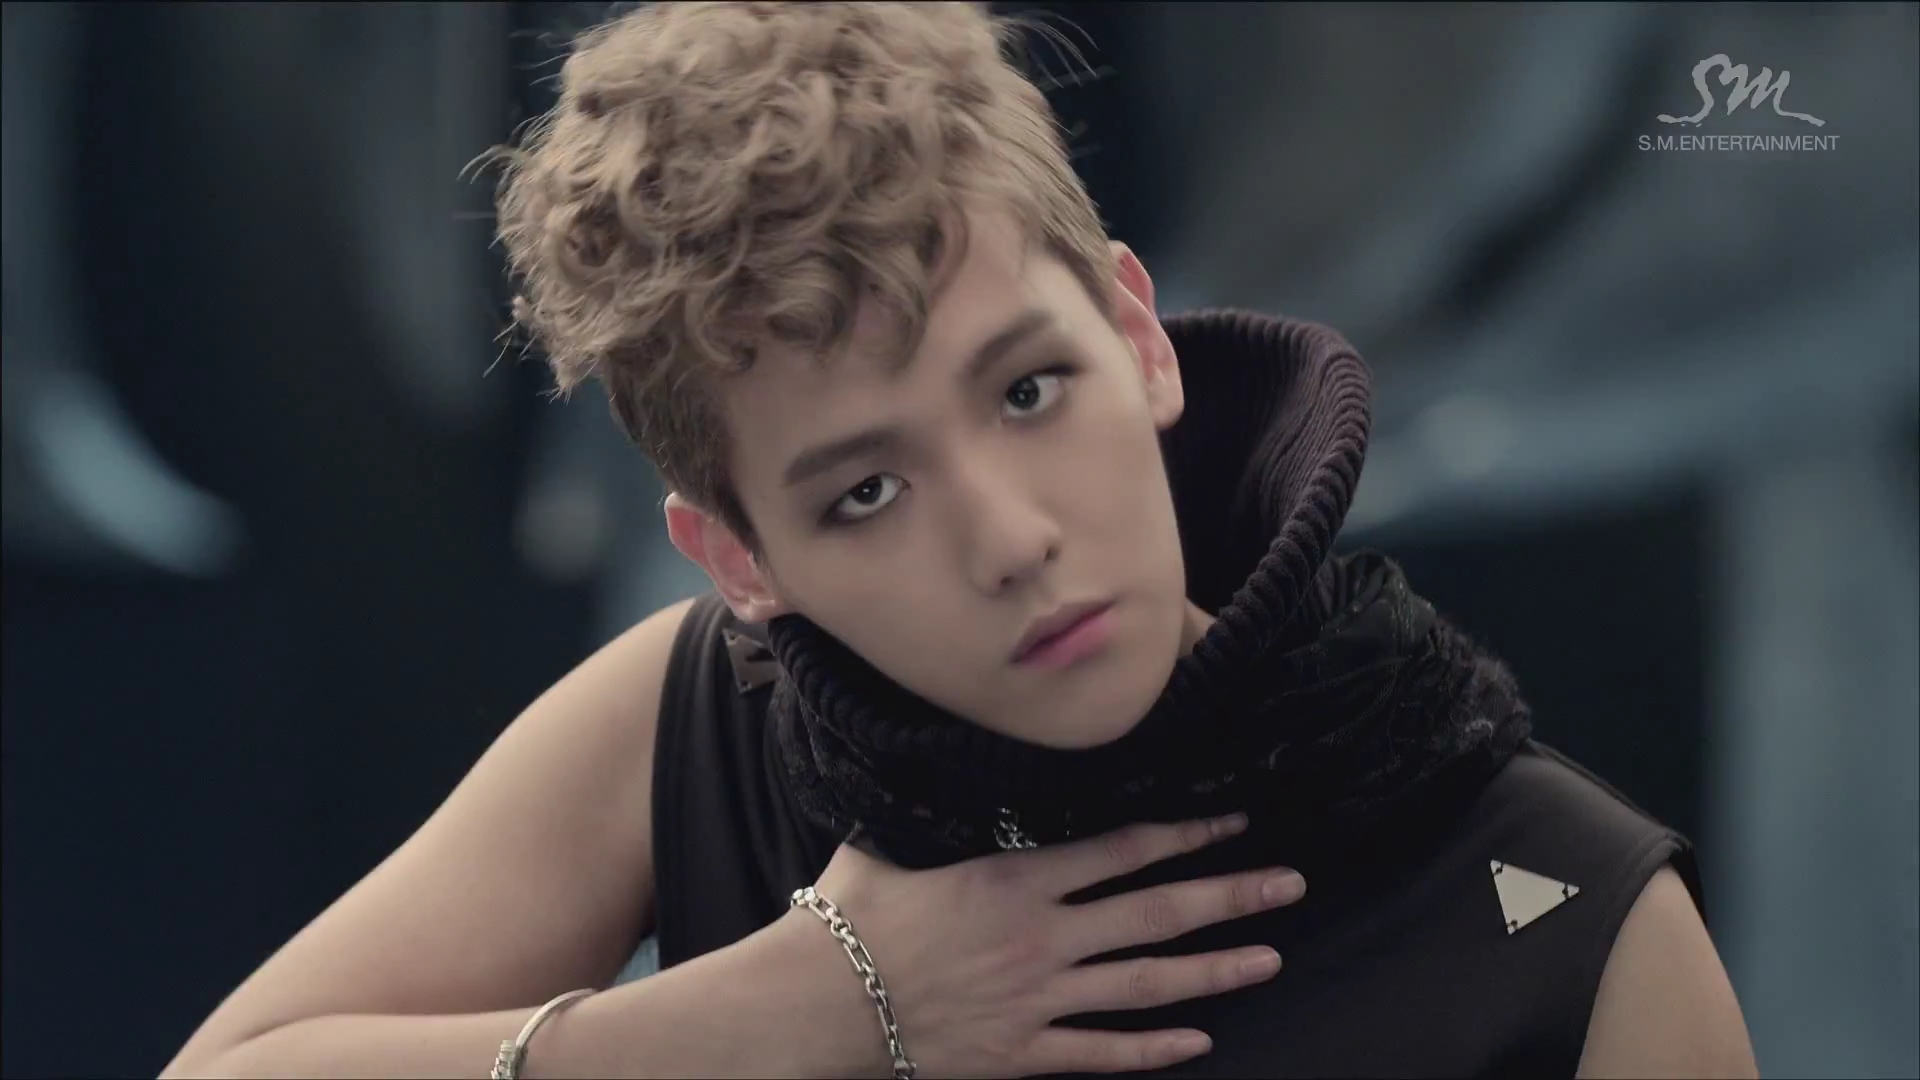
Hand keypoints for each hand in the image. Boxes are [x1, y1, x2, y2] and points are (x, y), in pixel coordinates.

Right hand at [801, 814, 1305, 1077]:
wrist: (820, 1002)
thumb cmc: (849, 918)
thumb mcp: (893, 842)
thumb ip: (934, 811)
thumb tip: (937, 763)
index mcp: (1018, 880)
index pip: (1123, 850)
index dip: (1185, 835)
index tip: (1234, 822)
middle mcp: (1043, 937)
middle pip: (1157, 913)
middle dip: (1230, 895)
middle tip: (1290, 884)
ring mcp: (1039, 999)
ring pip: (1147, 984)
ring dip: (1215, 970)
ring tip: (1269, 959)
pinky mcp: (1022, 1052)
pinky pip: (1103, 1053)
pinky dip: (1154, 1050)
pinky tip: (1198, 1042)